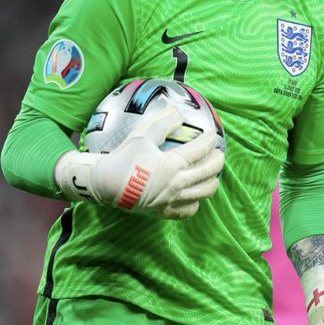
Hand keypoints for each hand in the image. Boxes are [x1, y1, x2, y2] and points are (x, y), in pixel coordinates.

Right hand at [54, 105, 224, 218]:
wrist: (105, 184)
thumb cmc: (124, 157)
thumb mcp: (142, 134)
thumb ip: (163, 122)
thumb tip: (179, 112)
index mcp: (172, 164)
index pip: (200, 151)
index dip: (210, 141)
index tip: (212, 136)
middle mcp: (176, 184)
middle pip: (208, 172)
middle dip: (218, 161)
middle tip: (218, 154)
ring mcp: (172, 200)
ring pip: (204, 193)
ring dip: (211, 181)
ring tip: (211, 174)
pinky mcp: (164, 211)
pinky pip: (188, 210)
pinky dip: (195, 202)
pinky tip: (193, 194)